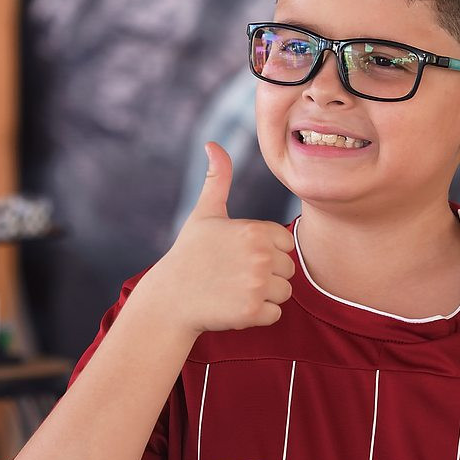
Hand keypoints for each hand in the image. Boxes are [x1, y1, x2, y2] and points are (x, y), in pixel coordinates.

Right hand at [148, 142, 294, 334]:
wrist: (170, 300)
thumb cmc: (189, 254)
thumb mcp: (204, 214)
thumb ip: (217, 179)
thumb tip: (212, 144)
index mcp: (255, 230)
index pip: (286, 243)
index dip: (267, 250)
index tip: (240, 254)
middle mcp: (260, 255)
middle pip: (288, 269)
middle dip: (267, 274)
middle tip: (234, 275)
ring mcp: (257, 285)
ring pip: (284, 292)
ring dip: (264, 295)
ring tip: (234, 289)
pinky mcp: (253, 312)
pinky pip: (276, 314)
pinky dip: (259, 315)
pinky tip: (234, 306)